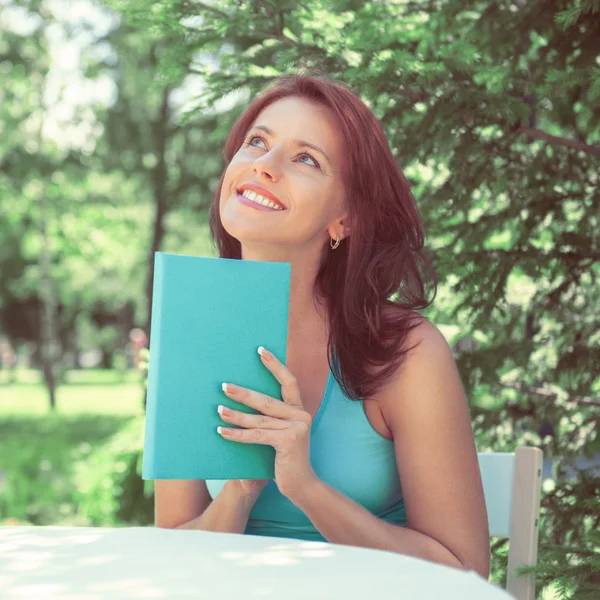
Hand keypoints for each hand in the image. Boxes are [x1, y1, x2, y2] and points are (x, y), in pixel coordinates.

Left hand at [217, 347, 318, 501]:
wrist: (302, 485)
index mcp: (300, 410)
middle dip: (244, 393)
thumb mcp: (283, 434)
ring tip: (218, 409)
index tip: (260, 350)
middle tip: (224, 385)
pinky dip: (238, 434)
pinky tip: (222, 432)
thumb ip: (273, 418)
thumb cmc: (287, 458)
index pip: (289, 382)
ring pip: (259, 418)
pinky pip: (257, 435)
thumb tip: (247, 399)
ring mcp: (296, 428)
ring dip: (236, 414)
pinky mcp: (288, 441)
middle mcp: (301, 415)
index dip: (275, 365)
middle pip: (267, 399)